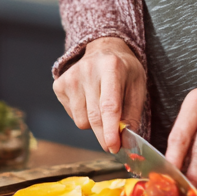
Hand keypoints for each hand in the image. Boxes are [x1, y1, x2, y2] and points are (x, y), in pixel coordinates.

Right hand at [53, 37, 146, 151]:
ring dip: (95, 124)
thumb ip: (133, 114)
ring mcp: (71, 77)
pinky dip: (83, 116)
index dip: (111, 129)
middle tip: (114, 145)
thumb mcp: (137, 86)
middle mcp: (88, 70)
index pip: (109, 105)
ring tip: (102, 107)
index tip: (113, 147)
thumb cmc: (123, 70)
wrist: (103, 49)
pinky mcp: (59, 85)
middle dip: (105, 136)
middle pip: (94, 117)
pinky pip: (72, 116)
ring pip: (82, 121)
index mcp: (112, 67)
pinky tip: (90, 101)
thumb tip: (126, 142)